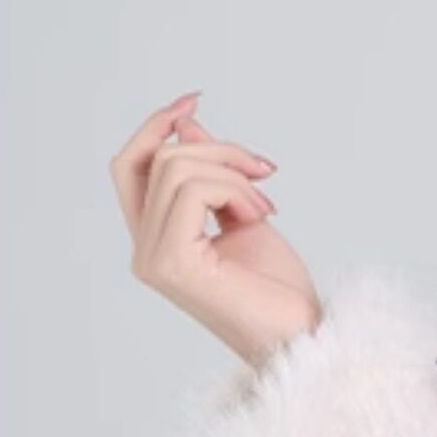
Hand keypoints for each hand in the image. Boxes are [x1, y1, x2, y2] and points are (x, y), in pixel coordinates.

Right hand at [111, 88, 320, 368]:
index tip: (194, 100)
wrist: (304, 335)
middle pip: (159, 159)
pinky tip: (260, 216)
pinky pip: (193, 190)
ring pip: (178, 169)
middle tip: (265, 170)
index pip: (131, 166)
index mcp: (156, 239)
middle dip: (218, 150)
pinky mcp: (173, 263)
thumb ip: (210, 174)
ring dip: (234, 175)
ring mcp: (154, 259)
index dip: (157, 127)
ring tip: (265, 207)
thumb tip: (186, 125)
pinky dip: (234, 190)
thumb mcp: (242, 212)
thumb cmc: (279, 289)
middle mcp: (145, 250)